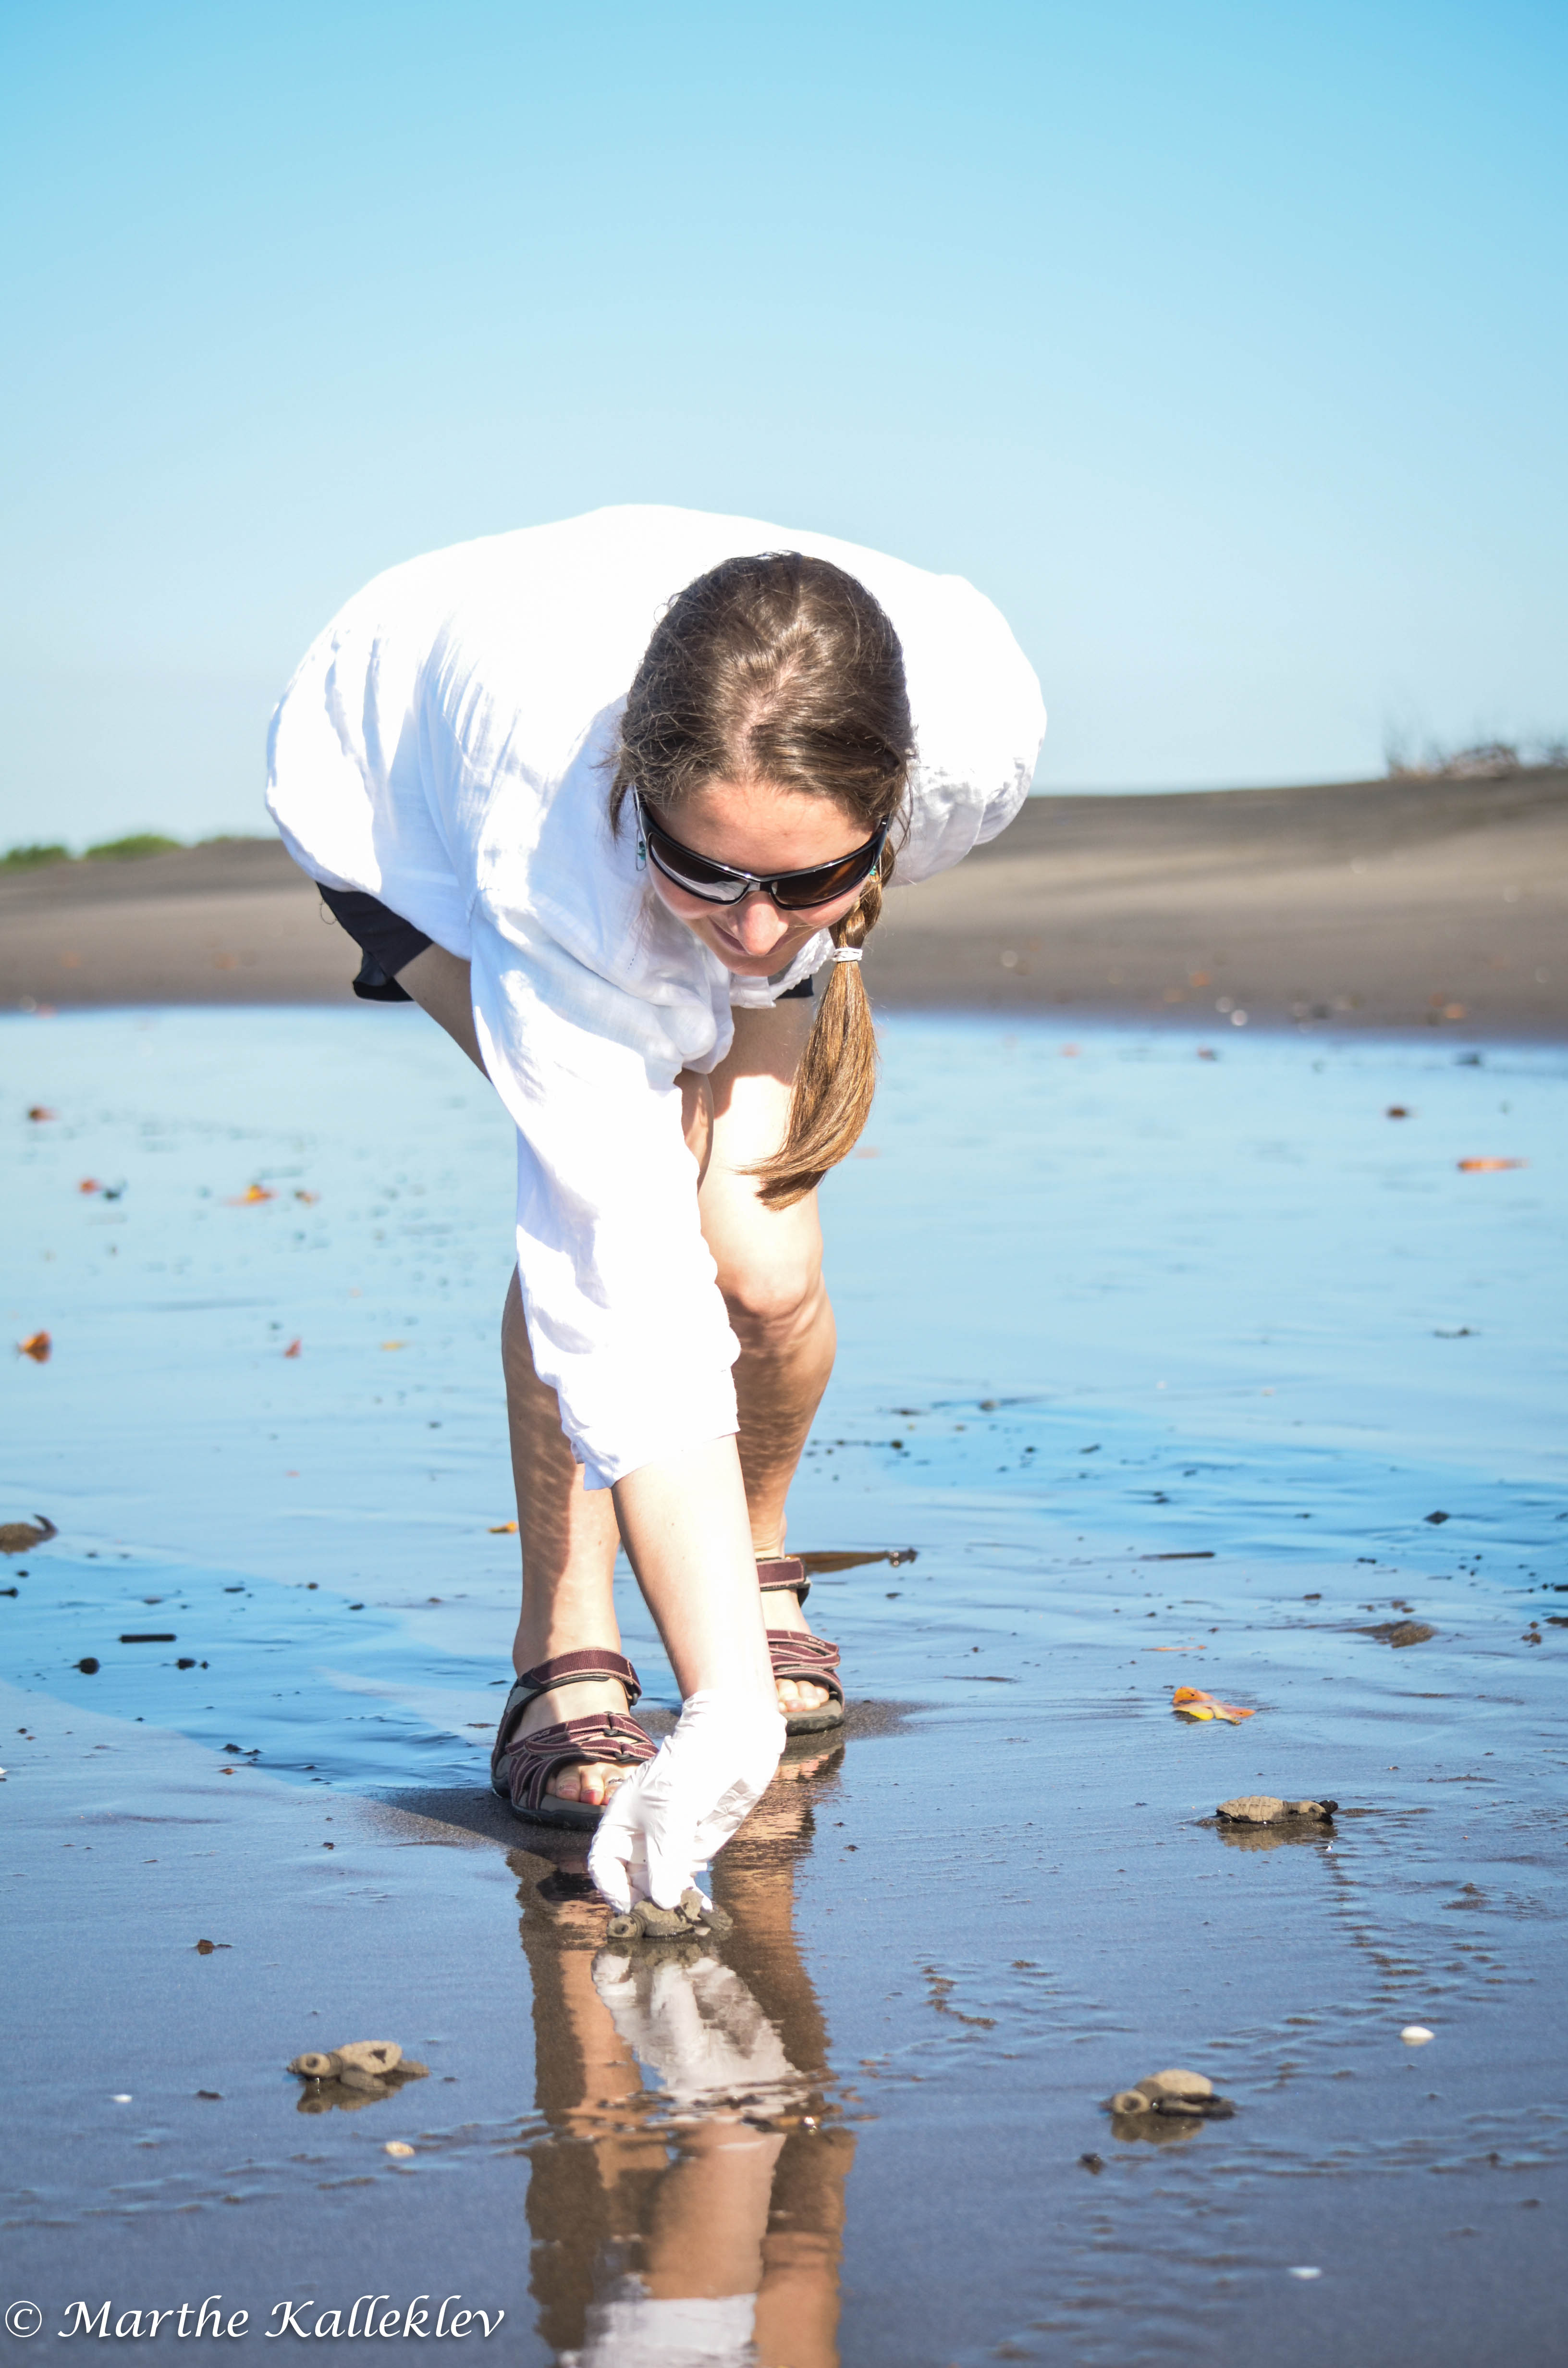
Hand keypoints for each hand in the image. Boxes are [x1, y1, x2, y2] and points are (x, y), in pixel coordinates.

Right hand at [588, 1688, 785, 1910]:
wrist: (732, 1743)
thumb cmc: (690, 1769)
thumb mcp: (670, 1815)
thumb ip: (664, 1862)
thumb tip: (663, 1905)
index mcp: (621, 1820)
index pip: (604, 1863)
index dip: (612, 1887)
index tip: (631, 1908)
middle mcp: (641, 1837)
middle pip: (631, 1882)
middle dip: (643, 1905)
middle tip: (661, 1926)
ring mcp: (669, 1845)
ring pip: (659, 1887)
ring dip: (670, 1908)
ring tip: (685, 1925)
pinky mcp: (695, 1849)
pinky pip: (687, 1882)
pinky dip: (692, 1899)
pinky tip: (703, 1914)